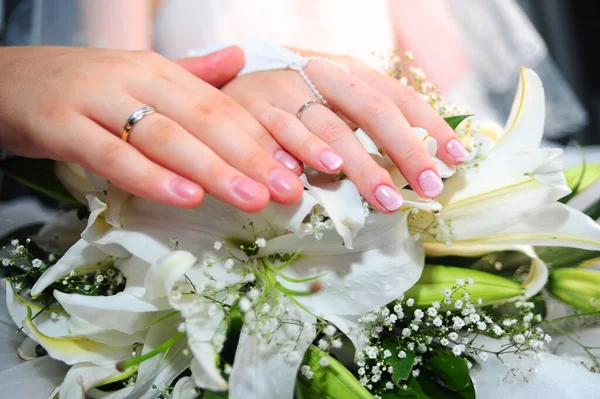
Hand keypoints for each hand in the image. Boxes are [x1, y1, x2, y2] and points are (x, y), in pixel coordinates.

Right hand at [0, 46, 304, 211]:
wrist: (9, 79)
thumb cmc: (86, 88)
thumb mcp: (141, 78)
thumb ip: (191, 76)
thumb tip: (239, 60)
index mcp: (161, 72)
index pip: (221, 107)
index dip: (260, 139)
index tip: (295, 169)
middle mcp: (135, 80)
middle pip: (203, 122)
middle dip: (250, 158)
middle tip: (289, 191)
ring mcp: (97, 101)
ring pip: (165, 138)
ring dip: (213, 170)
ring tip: (252, 199)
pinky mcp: (61, 125)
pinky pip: (112, 155)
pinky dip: (151, 177)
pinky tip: (185, 198)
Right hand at [221, 51, 468, 212]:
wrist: (230, 76)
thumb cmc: (293, 97)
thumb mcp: (333, 97)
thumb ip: (367, 120)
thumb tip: (418, 156)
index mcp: (351, 70)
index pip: (400, 97)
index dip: (432, 126)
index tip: (458, 159)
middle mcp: (323, 74)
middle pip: (373, 110)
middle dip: (406, 150)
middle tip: (430, 188)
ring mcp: (288, 90)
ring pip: (331, 129)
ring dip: (359, 166)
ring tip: (384, 198)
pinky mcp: (253, 108)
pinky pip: (280, 135)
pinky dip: (302, 156)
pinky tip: (321, 178)